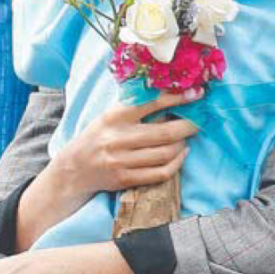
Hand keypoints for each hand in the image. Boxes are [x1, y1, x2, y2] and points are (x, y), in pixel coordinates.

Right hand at [54, 89, 199, 205]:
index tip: (197, 94)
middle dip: (189, 125)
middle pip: (165, 132)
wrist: (75, 169)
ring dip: (182, 144)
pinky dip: (176, 163)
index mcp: (115, 116)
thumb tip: (171, 95)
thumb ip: (135, 108)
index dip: (178, 98)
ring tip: (186, 137)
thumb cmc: (98, 137)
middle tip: (200, 120)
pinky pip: (160, 173)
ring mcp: (122, 161)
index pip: (151, 103)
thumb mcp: (110, 116)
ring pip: (166, 153)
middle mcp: (118, 138)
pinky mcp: (126, 179)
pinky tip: (181, 154)